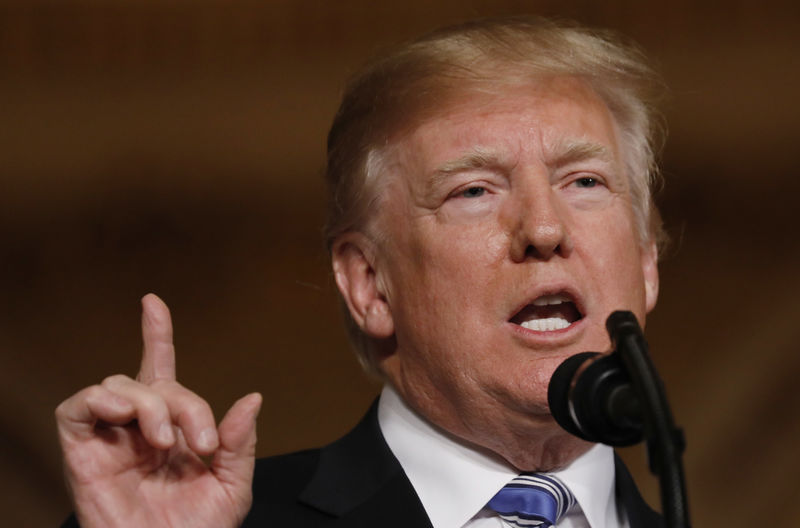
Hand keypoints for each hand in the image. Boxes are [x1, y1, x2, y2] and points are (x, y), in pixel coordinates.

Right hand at [55, 294, 261, 527]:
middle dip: (184, 401)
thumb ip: (239, 443)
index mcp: (173, 432)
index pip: (161, 373)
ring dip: (150, 403)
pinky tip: (127, 417)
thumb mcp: (231, 487)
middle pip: (154, 381)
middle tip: (201, 442)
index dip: (156, 336)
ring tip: (165, 439)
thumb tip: (252, 398)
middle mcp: (139, 430)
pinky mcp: (81, 455)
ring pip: (118, 385)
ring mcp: (109, 441)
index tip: (152, 303)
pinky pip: (76, 408)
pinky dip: (102, 400)